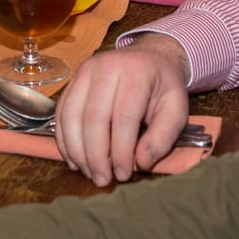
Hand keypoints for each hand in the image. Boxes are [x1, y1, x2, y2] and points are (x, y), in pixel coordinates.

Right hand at [54, 33, 190, 185]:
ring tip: (89, 173)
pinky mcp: (72, 81)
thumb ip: (163, 137)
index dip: (121, 151)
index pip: (124, 117)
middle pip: (93, 117)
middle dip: (96, 155)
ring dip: (77, 151)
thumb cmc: (162, 88)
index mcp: (136, 71)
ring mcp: (85, 71)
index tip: (123, 175)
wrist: (149, 58)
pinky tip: (75, 160)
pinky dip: (64, 140)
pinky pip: (61, 113)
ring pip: (71, 116)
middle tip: (103, 179)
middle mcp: (106, 66)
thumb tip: (141, 163)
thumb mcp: (176, 110)